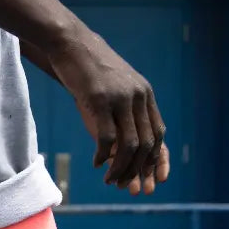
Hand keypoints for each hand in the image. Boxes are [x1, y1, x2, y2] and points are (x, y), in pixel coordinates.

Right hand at [51, 30, 167, 194]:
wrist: (69, 42)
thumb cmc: (89, 68)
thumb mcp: (115, 87)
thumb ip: (124, 110)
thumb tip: (123, 143)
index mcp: (145, 94)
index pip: (158, 133)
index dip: (156, 160)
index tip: (152, 179)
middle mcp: (138, 96)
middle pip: (146, 143)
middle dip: (139, 170)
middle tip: (127, 186)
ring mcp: (120, 98)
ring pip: (129, 145)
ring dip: (121, 168)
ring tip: (111, 180)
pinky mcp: (100, 100)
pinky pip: (107, 138)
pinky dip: (103, 156)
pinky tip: (97, 163)